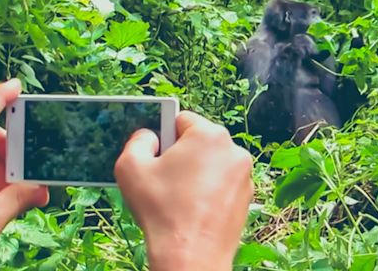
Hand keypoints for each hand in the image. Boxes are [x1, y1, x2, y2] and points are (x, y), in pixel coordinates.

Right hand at [114, 111, 253, 270]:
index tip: (156, 156)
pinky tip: (193, 210)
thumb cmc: (162, 211)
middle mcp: (233, 150)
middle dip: (180, 156)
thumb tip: (149, 137)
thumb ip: (137, 141)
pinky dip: (209, 191)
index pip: (180, 119)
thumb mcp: (130, 168)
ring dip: (195, 174)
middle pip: (198, 142)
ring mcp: (244, 175)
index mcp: (209, 135)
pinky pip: (222, 184)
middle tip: (164, 180)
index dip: (163, 136)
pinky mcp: (246, 198)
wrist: (192, 257)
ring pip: (211, 164)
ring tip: (178, 198)